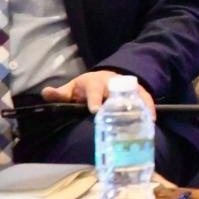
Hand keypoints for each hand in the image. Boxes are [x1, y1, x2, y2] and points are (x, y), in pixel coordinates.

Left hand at [41, 70, 155, 117]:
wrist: (105, 77)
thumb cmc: (85, 87)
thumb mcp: (71, 89)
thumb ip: (60, 94)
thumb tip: (46, 92)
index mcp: (94, 82)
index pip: (94, 90)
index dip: (95, 99)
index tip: (95, 110)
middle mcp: (113, 83)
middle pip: (118, 92)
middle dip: (120, 104)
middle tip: (122, 118)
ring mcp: (127, 86)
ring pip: (135, 94)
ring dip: (139, 106)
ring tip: (143, 121)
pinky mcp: (137, 91)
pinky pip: (146, 98)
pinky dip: (150, 108)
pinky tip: (152, 121)